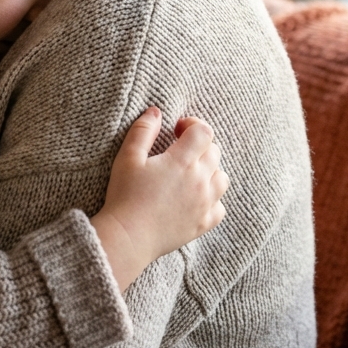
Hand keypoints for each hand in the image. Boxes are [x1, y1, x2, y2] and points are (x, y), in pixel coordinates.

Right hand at [90, 107, 228, 292]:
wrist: (129, 236)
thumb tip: (156, 112)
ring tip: (188, 173)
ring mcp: (205, 204)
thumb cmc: (125, 195)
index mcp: (182, 161)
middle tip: (179, 149)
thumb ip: (143, 131)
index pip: (203, 132)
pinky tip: (194, 198)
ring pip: (222, 178)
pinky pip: (220, 206)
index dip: (192, 125)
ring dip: (209, 170)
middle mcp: (200, 180)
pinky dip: (212, 199)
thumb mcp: (128, 156)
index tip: (177, 129)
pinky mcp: (204, 223)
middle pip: (215, 152)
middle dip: (199, 145)